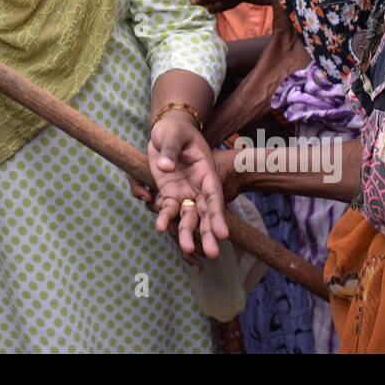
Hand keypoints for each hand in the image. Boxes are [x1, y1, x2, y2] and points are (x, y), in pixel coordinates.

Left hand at [147, 112, 230, 261]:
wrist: (166, 130)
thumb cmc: (175, 130)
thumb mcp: (174, 135)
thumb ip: (171, 151)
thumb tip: (165, 168)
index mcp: (206, 172)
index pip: (214, 196)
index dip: (219, 215)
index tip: (223, 234)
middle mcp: (198, 186)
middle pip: (205, 213)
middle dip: (208, 233)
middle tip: (212, 254)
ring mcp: (185, 191)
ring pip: (188, 216)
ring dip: (187, 233)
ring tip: (186, 249)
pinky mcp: (170, 193)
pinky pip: (168, 209)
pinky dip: (164, 218)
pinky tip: (160, 227)